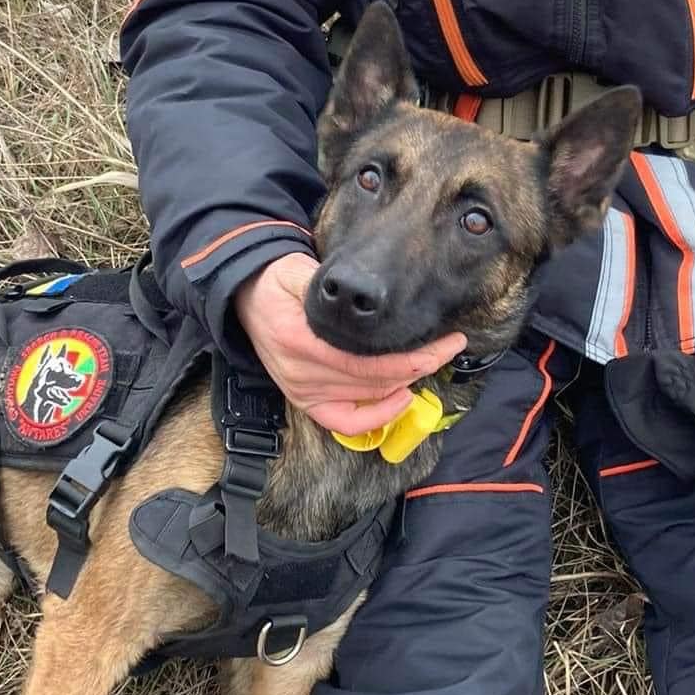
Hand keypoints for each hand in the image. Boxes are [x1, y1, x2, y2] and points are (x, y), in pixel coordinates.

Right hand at [234, 253, 466, 434]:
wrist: (244, 298)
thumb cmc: (274, 282)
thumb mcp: (296, 271)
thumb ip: (329, 286)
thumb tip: (368, 298)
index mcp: (301, 342)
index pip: (369, 363)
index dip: (414, 358)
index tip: (446, 343)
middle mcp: (302, 374)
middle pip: (376, 383)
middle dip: (420, 366)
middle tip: (449, 346)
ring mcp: (302, 391)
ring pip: (368, 399)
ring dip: (406, 384)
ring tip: (431, 362)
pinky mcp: (303, 400)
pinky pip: (344, 422)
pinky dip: (376, 417)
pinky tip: (400, 399)